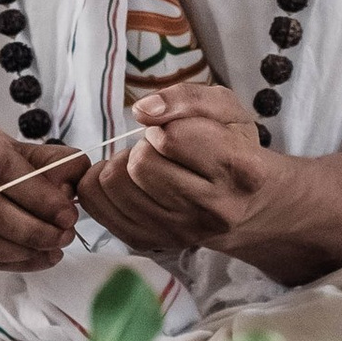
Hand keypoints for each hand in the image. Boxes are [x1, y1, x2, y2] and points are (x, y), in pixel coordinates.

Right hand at [0, 105, 86, 273]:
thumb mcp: (1, 142)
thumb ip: (41, 158)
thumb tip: (78, 172)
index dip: (36, 193)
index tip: (66, 211)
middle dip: (30, 227)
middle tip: (63, 236)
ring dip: (17, 251)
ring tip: (51, 250)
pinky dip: (0, 263)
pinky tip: (28, 259)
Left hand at [87, 83, 290, 258]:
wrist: (244, 202)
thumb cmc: (232, 146)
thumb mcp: (224, 108)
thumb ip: (186, 98)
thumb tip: (143, 110)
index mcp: (240, 169)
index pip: (173, 138)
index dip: (164, 125)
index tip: (174, 130)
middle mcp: (215, 209)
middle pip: (141, 163)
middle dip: (143, 145)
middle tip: (160, 148)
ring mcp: (183, 232)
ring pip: (116, 183)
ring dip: (122, 163)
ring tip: (146, 163)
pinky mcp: (152, 242)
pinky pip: (97, 205)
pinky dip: (100, 182)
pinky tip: (125, 178)